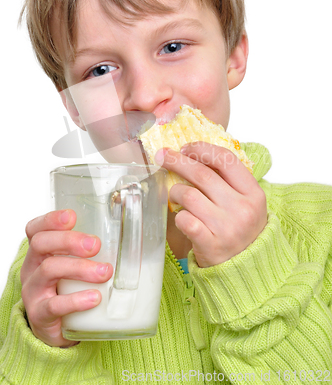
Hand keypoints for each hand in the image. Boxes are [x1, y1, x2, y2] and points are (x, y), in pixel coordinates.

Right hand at [20, 210, 112, 346]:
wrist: (58, 330)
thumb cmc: (70, 289)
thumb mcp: (76, 265)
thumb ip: (92, 248)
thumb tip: (132, 226)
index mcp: (41, 252)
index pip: (36, 229)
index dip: (51, 219)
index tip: (72, 216)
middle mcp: (32, 268)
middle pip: (41, 244)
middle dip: (69, 240)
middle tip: (96, 245)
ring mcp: (33, 292)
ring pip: (49, 270)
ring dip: (79, 268)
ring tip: (105, 272)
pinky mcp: (40, 316)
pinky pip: (53, 306)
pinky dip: (76, 300)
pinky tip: (94, 298)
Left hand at [156, 143, 266, 266]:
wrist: (248, 269)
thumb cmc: (241, 230)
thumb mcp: (246, 203)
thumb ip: (227, 181)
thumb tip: (194, 153)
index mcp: (254, 193)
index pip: (226, 160)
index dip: (202, 149)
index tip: (186, 147)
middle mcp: (242, 209)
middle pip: (203, 174)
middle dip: (178, 161)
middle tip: (163, 156)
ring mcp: (227, 228)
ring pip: (189, 196)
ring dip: (176, 192)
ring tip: (175, 195)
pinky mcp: (210, 244)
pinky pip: (184, 220)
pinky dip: (178, 216)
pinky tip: (181, 217)